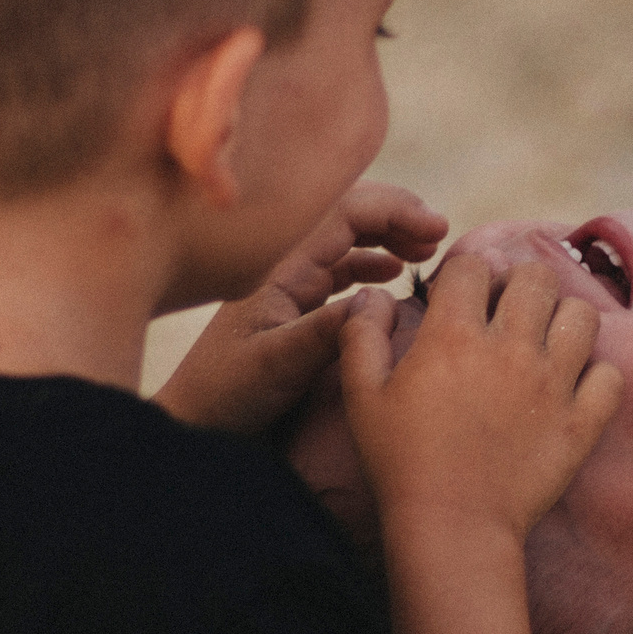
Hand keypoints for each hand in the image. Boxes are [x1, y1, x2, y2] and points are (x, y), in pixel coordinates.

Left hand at [154, 182, 445, 433]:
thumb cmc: (226, 394)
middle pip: (346, 216)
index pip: (344, 211)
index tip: (438, 228)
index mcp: (280, 265)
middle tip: (440, 235)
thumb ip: (325, 332)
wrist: (192, 423)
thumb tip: (379, 300)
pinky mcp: (289, 307)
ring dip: (386, 238)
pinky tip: (390, 276)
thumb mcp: (277, 365)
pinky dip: (369, 265)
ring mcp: (286, 284)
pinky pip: (336, 271)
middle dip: (396, 217)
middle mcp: (283, 265)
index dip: (396, 210)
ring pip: (344, 243)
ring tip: (424, 252)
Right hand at [339, 256, 622, 542]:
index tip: (459, 299)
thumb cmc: (400, 462)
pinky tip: (572, 386)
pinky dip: (597, 375)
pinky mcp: (581, 422)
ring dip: (563, 321)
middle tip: (506, 314)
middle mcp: (510, 348)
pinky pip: (611, 375)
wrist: (453, 526)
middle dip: (520, 285)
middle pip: (537, 277)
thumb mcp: (361, 396)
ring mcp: (554, 384)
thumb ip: (363, 335)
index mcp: (453, 335)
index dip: (464, 275)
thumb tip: (375, 295)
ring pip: (582, 316)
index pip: (472, 265)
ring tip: (544, 344)